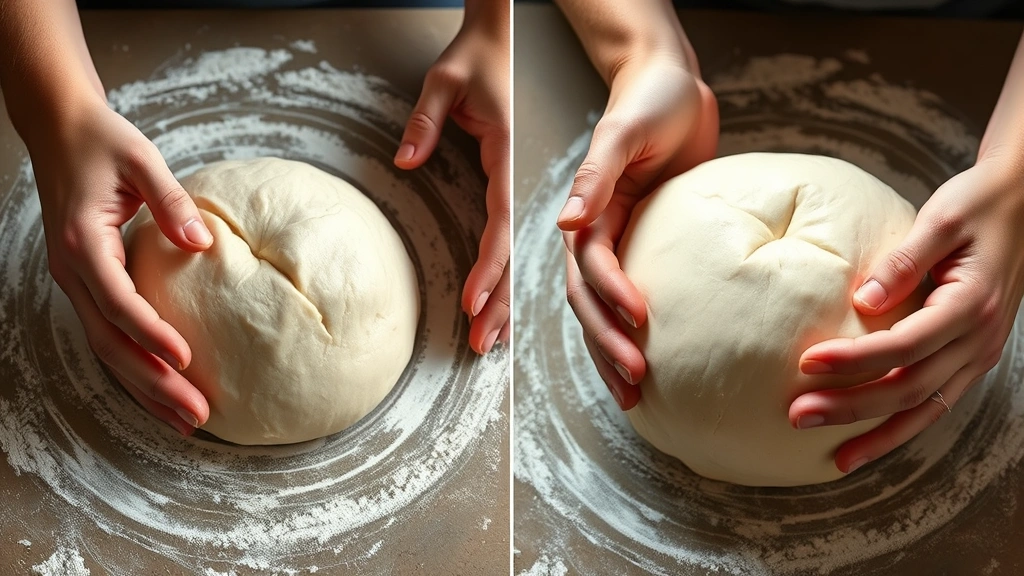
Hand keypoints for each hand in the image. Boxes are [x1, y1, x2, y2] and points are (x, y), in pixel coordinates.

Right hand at [29, 96, 212, 435]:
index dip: (151, 333)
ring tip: (186, 421)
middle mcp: (74, 272)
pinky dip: (136, 368)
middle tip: (196, 414)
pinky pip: (110, 336)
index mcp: (84, 244)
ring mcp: (77, 284)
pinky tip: (165, 390)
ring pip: (108, 350)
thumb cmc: (103, 142)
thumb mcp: (141, 159)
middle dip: (153, 382)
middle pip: (112, 342)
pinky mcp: (89, 286)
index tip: (186, 358)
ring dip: (146, 388)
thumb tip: (203, 241)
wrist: (61, 130)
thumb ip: (171, 200)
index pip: (118, 301)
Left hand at [395, 3, 509, 354]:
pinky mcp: (502, 184)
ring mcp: (511, 183)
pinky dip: (501, 273)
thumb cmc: (478, 57)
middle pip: (512, 252)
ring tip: (491, 340)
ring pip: (513, 252)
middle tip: (482, 344)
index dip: (490, 267)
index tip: (474, 302)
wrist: (500, 38)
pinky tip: (494, 302)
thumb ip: (426, 119)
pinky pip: (504, 236)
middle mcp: (514, 176)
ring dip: (504, 298)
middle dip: (500, 302)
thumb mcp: (446, 81)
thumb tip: (405, 160)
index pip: (500, 223)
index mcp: (505, 156)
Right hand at [560, 53, 717, 409]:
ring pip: (603, 310)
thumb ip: (595, 174)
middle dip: (606, 344)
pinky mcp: (644, 247)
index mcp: (588, 210)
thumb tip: (565, 222)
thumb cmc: (650, 100)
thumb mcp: (622, 130)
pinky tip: (650, 366)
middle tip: (635, 382)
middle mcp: (596, 233)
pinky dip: (633, 333)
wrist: (673, 86)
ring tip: (636, 393)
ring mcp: (619, 243)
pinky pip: (632, 297)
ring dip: (612, 352)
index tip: (640, 320)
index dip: (610, 295)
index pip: (591, 265)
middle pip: (589, 301)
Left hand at [789, 156, 1023, 473]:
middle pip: (910, 388)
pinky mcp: (973, 358)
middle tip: (798, 416)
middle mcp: (980, 339)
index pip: (903, 344)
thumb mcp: (941, 219)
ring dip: (879, 434)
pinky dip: (904, 426)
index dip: (854, 358)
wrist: (1023, 202)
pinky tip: (870, 442)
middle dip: (852, 407)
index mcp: (970, 305)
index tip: (806, 362)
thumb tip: (861, 300)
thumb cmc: (977, 204)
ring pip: (927, 409)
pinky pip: (937, 402)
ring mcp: (980, 354)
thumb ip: (903, 260)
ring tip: (835, 458)